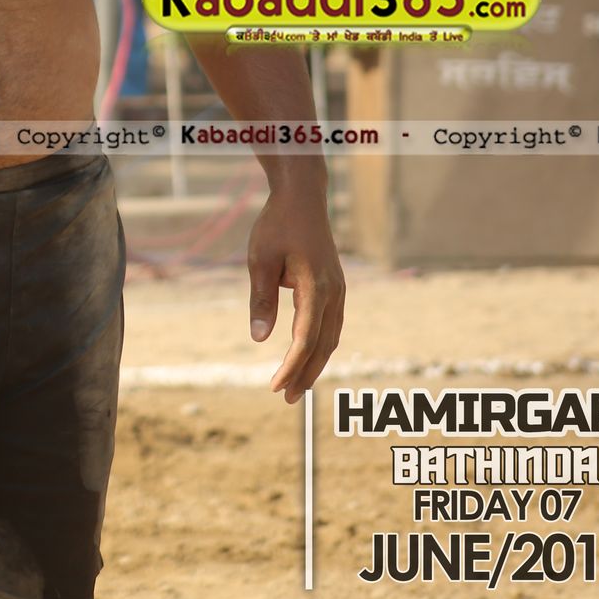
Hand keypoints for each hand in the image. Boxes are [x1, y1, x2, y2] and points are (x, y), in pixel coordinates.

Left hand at [246, 170, 345, 402]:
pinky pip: (331, 325)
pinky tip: (307, 357)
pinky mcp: (335, 288)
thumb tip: (260, 339)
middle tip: (287, 399)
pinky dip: (320, 346)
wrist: (302, 198)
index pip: (305, 339)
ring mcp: (338, 291)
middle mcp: (334, 293)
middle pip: (323, 345)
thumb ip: (261, 300)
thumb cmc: (278, 225)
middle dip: (306, 374)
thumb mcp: (260, 260)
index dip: (291, 366)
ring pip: (331, 338)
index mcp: (316, 288)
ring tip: (296, 386)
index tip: (275, 387)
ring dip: (315, 363)